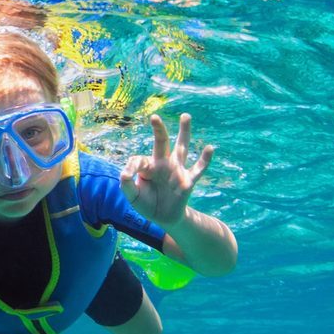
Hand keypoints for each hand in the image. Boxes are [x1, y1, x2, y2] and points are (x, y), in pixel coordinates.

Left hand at [120, 112, 213, 227]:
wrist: (163, 218)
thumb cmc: (146, 204)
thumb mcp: (133, 197)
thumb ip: (127, 185)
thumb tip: (123, 174)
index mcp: (148, 166)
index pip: (139, 160)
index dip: (131, 167)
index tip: (126, 175)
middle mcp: (163, 164)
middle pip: (161, 143)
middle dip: (158, 130)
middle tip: (154, 117)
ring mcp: (177, 170)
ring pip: (182, 148)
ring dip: (184, 132)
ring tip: (185, 116)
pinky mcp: (187, 181)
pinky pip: (198, 169)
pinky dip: (205, 159)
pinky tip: (210, 148)